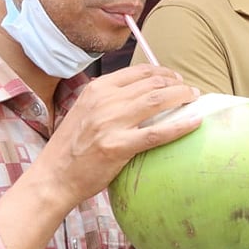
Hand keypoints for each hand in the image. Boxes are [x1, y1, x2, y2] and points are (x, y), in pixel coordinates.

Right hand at [34, 64, 201, 210]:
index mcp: (96, 89)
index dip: (163, 72)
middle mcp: (105, 101)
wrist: (53, 177)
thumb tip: (141, 92)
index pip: (138, 71)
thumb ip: (109, 99)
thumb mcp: (85, 111)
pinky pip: (157, 132)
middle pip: (152, 83)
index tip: (175, 79)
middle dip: (176, 84)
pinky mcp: (119, 146)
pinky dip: (180, 126)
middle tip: (189, 91)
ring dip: (181, 97)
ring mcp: (111, 123)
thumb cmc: (71, 147)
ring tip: (194, 100)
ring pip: (157, 101)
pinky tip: (195, 122)